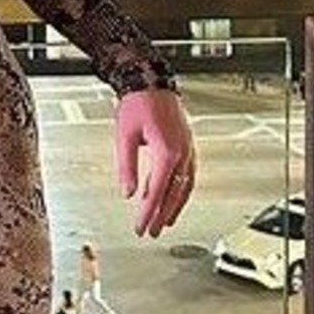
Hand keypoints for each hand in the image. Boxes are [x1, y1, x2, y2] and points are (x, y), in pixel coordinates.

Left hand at [115, 88, 195, 237]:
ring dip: (175, 207)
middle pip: (173, 194)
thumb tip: (128, 193)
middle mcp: (182, 153)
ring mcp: (188, 149)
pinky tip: (176, 199)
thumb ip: (126, 168)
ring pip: (185, 187)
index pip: (157, 192)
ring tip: (166, 222)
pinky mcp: (188, 146)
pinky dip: (182, 192)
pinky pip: (189, 176)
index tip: (141, 227)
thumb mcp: (124, 137)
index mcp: (167, 151)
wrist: (151, 81)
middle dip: (161, 216)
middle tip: (152, 232)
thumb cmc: (138, 104)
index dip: (148, 213)